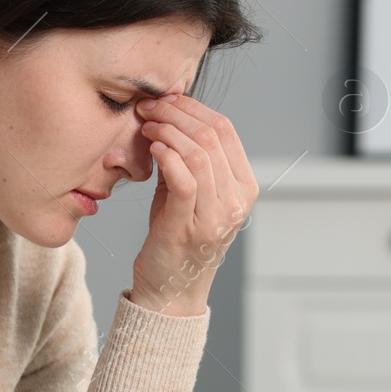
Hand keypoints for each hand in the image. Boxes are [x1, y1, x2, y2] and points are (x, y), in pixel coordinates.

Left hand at [128, 93, 256, 316]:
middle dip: (176, 113)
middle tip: (149, 107)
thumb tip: (169, 115)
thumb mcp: (189, 193)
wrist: (170, 291)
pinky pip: (184, 179)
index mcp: (245, 187)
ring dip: (167, 131)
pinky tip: (152, 149)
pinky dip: (167, 156)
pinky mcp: (190, 226)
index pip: (226, 129)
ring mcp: (217, 215)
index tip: (165, 100)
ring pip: (199, 153)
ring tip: (146, 126)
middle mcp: (237, 200)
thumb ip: (187, 158)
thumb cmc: (176, 239)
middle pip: (212, 136)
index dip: (193, 107)